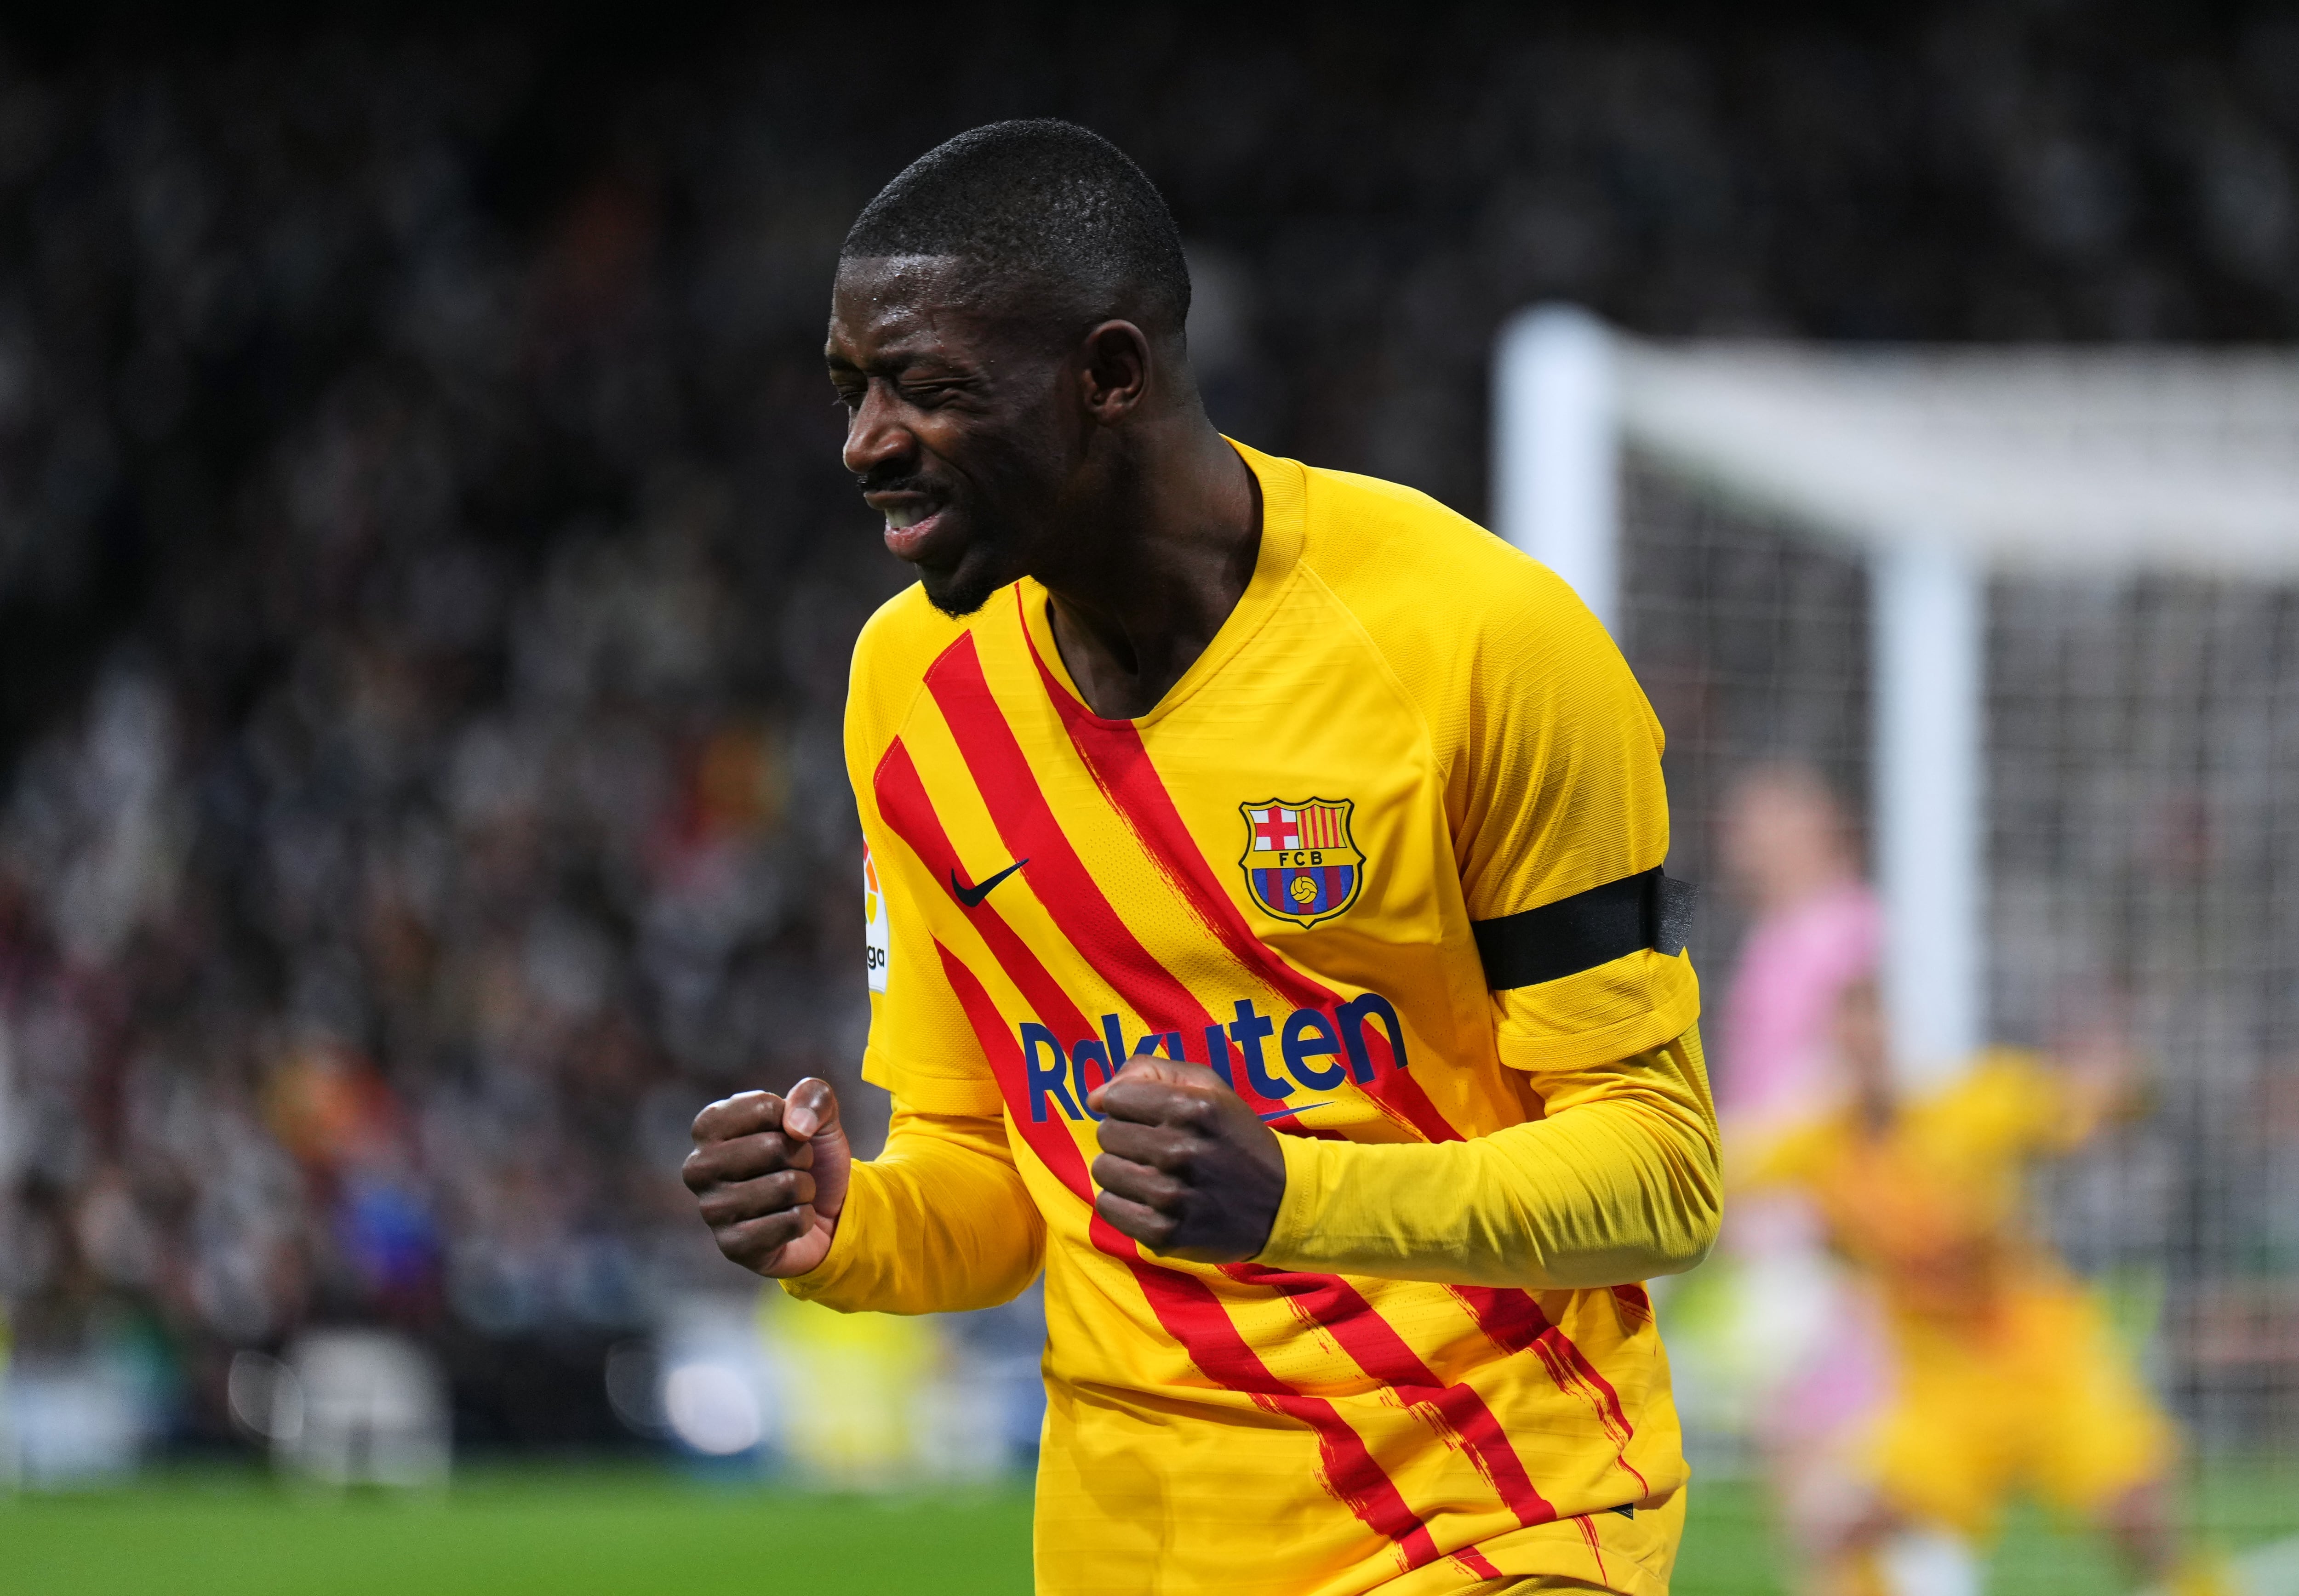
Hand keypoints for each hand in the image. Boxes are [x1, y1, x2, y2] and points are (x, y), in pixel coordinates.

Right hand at [683, 1079, 850, 1277]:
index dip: (795, 1121)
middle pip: (774, 1147)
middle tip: (791, 1168)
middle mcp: (698, 1166)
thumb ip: (813, 1097)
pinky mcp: (732, 1246)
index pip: (765, 1108)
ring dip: (804, 1189)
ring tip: (791, 1194)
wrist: (826, 1213)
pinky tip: (788, 1221)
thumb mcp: (819, 1116)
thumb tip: (796, 1127)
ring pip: (786, 1185)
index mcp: (709, 1126)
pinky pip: (791, 1222)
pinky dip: (804, 1219)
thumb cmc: (811, 1157)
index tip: (787, 1135)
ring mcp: (711, 1209)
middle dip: (801, 1157)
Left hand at [1089, 1057, 1286, 1262]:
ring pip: (1103, 1170)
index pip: (1116, 1098)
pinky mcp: (1164, 1233)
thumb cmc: (1235, 1138)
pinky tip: (1148, 1200)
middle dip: (1125, 1137)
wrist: (1279, 1203)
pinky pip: (1108, 1207)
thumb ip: (1150, 1072)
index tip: (1148, 1118)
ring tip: (1152, 1173)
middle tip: (1155, 1148)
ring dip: (1122, 1169)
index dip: (1128, 1105)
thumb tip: (1095, 1098)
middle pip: (1106, 1134)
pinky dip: (1122, 1202)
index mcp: (1193, 1108)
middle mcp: (1181, 1151)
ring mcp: (1172, 1196)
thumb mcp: (1209, 1088)